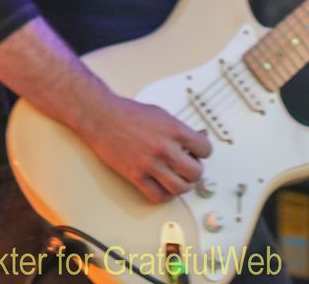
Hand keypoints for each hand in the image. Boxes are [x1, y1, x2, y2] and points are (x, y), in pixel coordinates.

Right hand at [78, 93, 211, 203]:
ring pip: (180, 188)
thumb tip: (199, 136)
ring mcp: (151, 164)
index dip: (203, 152)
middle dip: (194, 172)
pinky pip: (158, 196)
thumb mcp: (161, 114)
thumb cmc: (129, 114)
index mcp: (174, 130)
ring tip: (177, 179)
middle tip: (188, 168)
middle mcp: (165, 148)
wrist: (103, 117)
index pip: (205, 149)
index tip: (198, 153)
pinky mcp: (137, 176)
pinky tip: (163, 188)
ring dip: (182, 186)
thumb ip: (181, 129)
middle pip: (195, 173)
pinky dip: (164, 196)